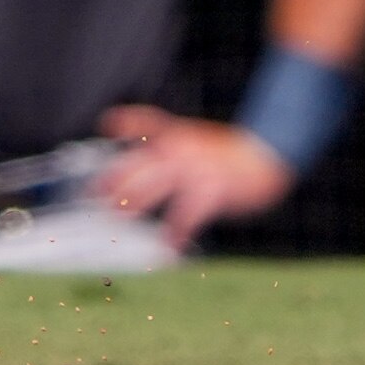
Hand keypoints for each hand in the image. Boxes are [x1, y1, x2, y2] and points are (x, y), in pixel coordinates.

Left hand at [94, 106, 292, 244]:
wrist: (269, 155)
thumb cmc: (229, 153)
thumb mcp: (197, 141)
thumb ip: (170, 151)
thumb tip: (141, 172)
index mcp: (177, 134)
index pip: (148, 121)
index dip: (126, 122)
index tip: (106, 124)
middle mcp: (181, 148)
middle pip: (140, 161)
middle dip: (114, 179)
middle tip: (95, 195)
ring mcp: (196, 167)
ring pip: (157, 184)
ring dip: (136, 200)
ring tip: (120, 215)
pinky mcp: (213, 188)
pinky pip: (189, 212)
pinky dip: (177, 229)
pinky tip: (169, 243)